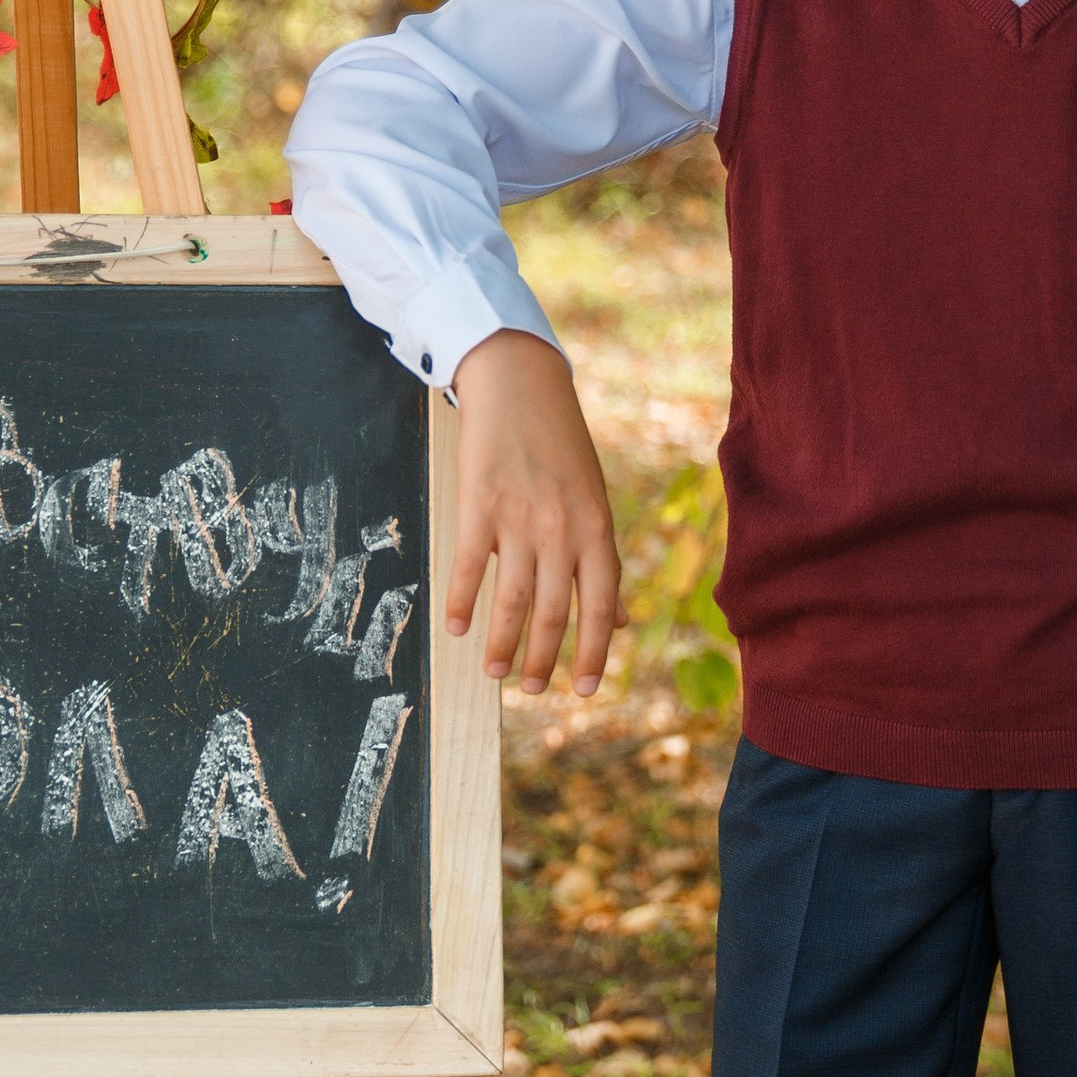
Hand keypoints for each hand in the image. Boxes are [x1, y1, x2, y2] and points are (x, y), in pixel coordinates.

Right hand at [445, 330, 622, 694]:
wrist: (520, 385)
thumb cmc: (560, 448)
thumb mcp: (594, 501)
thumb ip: (600, 562)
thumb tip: (620, 622)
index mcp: (597, 529)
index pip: (601, 606)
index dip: (592, 653)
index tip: (582, 690)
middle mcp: (563, 529)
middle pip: (556, 612)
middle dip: (544, 659)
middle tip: (532, 689)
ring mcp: (520, 518)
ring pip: (514, 599)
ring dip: (502, 643)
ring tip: (494, 672)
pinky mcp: (480, 504)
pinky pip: (470, 566)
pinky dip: (463, 602)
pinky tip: (456, 628)